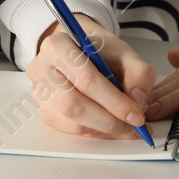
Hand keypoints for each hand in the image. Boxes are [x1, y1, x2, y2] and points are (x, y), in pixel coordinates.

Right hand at [26, 14, 155, 138]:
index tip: (136, 115)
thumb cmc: (99, 51)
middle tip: (133, 125)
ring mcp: (40, 93)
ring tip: (126, 127)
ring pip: (71, 122)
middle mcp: (42, 69)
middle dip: (108, 121)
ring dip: (103, 130)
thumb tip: (138, 101)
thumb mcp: (124, 53)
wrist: (80, 51)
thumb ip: (138, 74)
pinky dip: (95, 133)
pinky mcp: (44, 111)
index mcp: (57, 46)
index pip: (85, 78)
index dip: (113, 101)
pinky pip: (70, 131)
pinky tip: (111, 126)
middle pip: (73, 105)